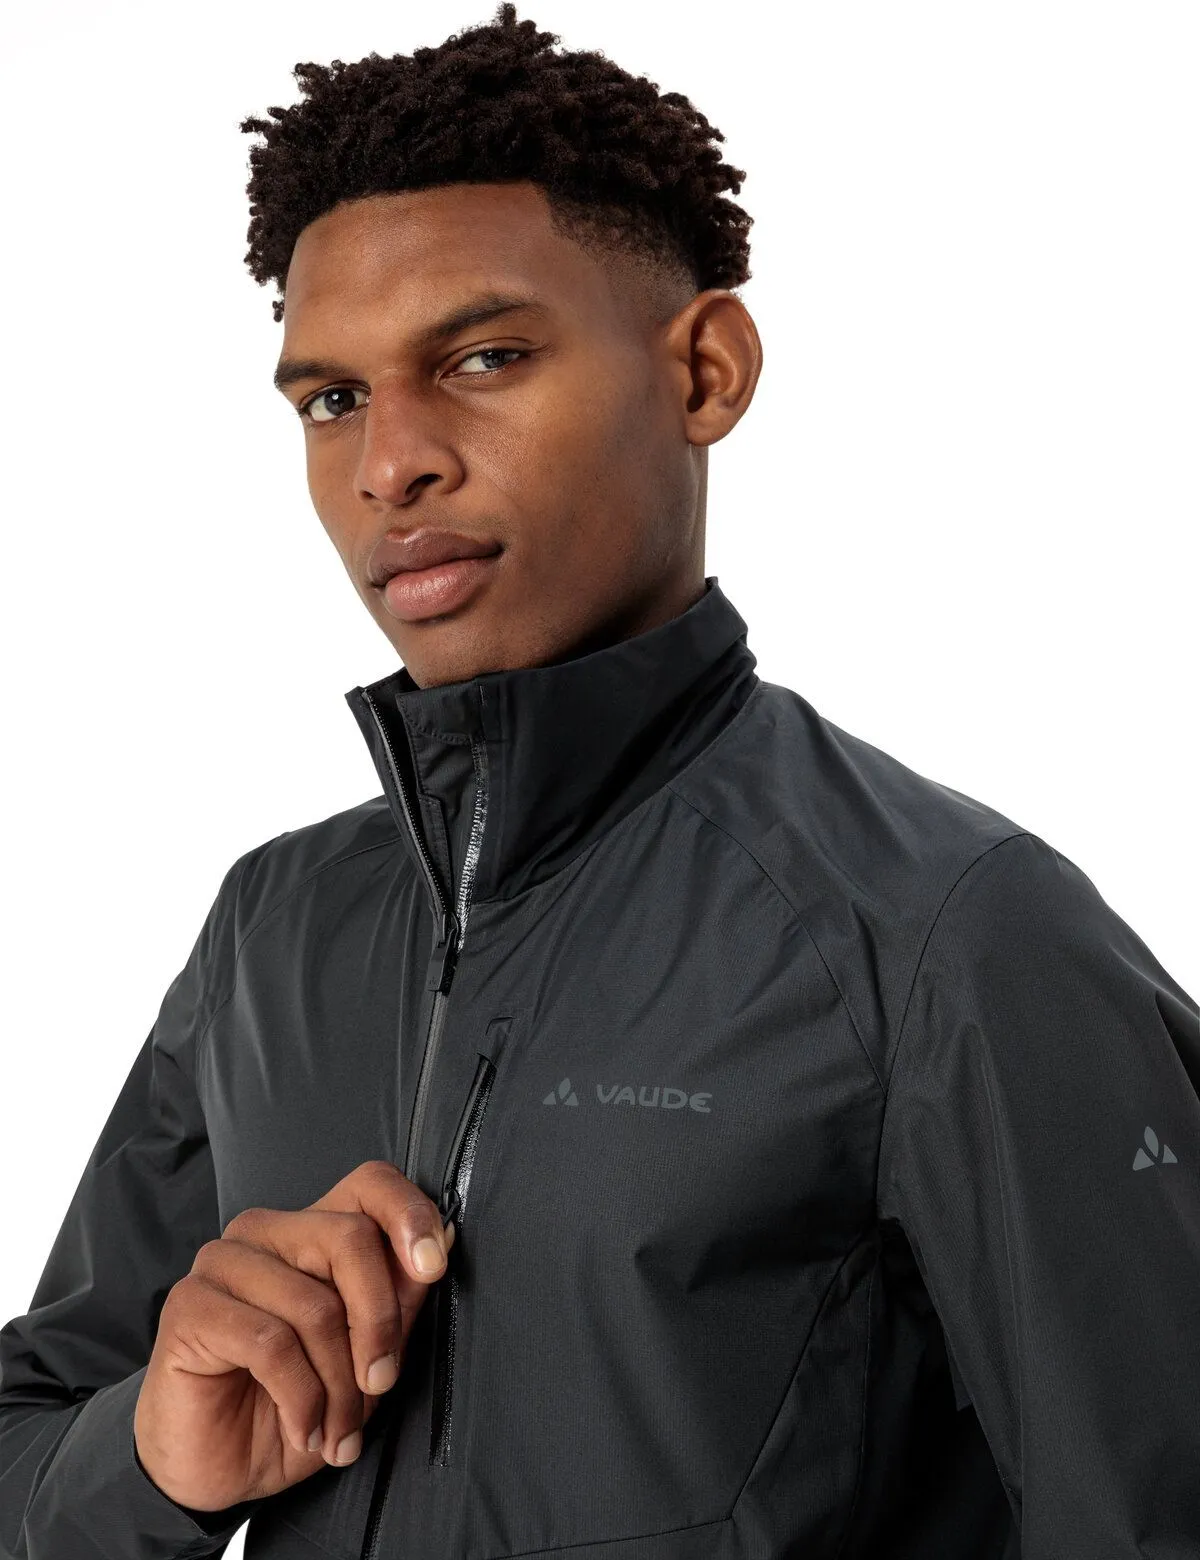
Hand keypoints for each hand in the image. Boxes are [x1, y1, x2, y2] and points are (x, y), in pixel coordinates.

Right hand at [133, 1159, 454, 1511]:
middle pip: (350, 1239)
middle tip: (378, 1385)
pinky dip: (301, 1399)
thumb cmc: (296, 1405)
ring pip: (314, 1303)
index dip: (409, 1215)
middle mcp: (265, 1231)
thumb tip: (442, 1243)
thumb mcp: (364, 1356)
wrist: (221, 1470)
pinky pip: (271, 1343)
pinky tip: (304, 1431)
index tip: (434, 1267)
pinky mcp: (190, 1305)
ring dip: (339, 1385)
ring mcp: (222, 1262)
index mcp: (312, 1230)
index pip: (370, 1184)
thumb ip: (398, 1298)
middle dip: (378, 1324)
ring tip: (339, 1430)